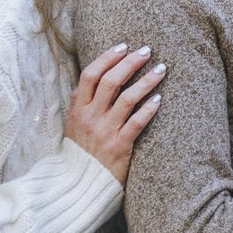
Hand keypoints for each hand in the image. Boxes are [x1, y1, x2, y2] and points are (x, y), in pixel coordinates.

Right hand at [68, 44, 164, 183]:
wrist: (79, 185)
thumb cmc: (80, 153)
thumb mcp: (72, 126)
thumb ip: (79, 104)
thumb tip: (85, 82)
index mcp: (78, 109)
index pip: (91, 74)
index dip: (107, 57)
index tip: (123, 46)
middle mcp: (90, 117)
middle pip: (111, 81)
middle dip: (130, 62)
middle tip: (147, 51)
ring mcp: (105, 131)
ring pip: (127, 98)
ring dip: (146, 80)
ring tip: (161, 69)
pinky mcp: (119, 146)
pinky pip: (137, 122)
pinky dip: (149, 108)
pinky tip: (159, 98)